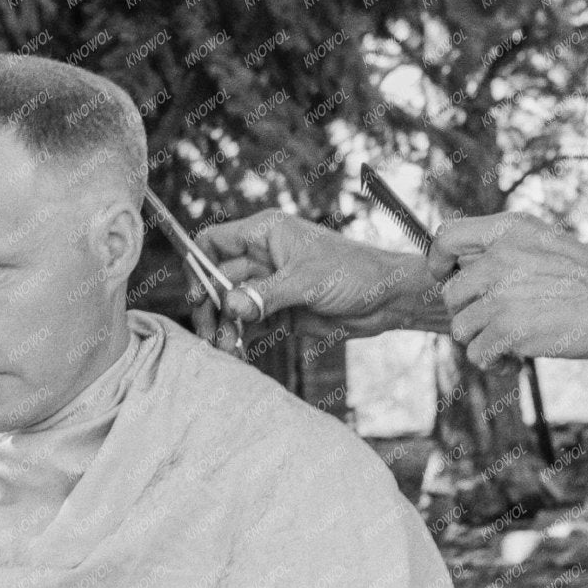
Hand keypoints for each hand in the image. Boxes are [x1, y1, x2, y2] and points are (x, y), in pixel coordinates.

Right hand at [196, 209, 438, 338]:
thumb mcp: (308, 282)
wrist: (389, 299)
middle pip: (217, 279)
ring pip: (232, 305)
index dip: (198, 266)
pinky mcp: (280, 310)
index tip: (199, 297)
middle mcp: (262, 256)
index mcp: (265, 233)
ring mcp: (270, 284)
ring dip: (225, 327)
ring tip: (227, 349)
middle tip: (211, 334)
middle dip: (211, 307)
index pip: (213, 242)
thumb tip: (227, 305)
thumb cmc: (355, 274)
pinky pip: (250, 324)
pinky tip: (239, 354)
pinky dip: (242, 338)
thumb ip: (266, 295)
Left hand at [438, 213, 587, 362]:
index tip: (447, 277)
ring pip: (461, 326)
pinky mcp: (510, 329)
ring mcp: (502, 294)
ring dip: (482, 339)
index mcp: (510, 230)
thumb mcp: (547, 245)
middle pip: (451, 293)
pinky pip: (477, 353)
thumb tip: (470, 276)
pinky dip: (494, 361)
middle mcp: (500, 257)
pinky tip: (517, 358)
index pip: (446, 237)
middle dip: (470, 312)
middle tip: (498, 322)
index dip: (439, 261)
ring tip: (512, 342)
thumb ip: (507, 253)